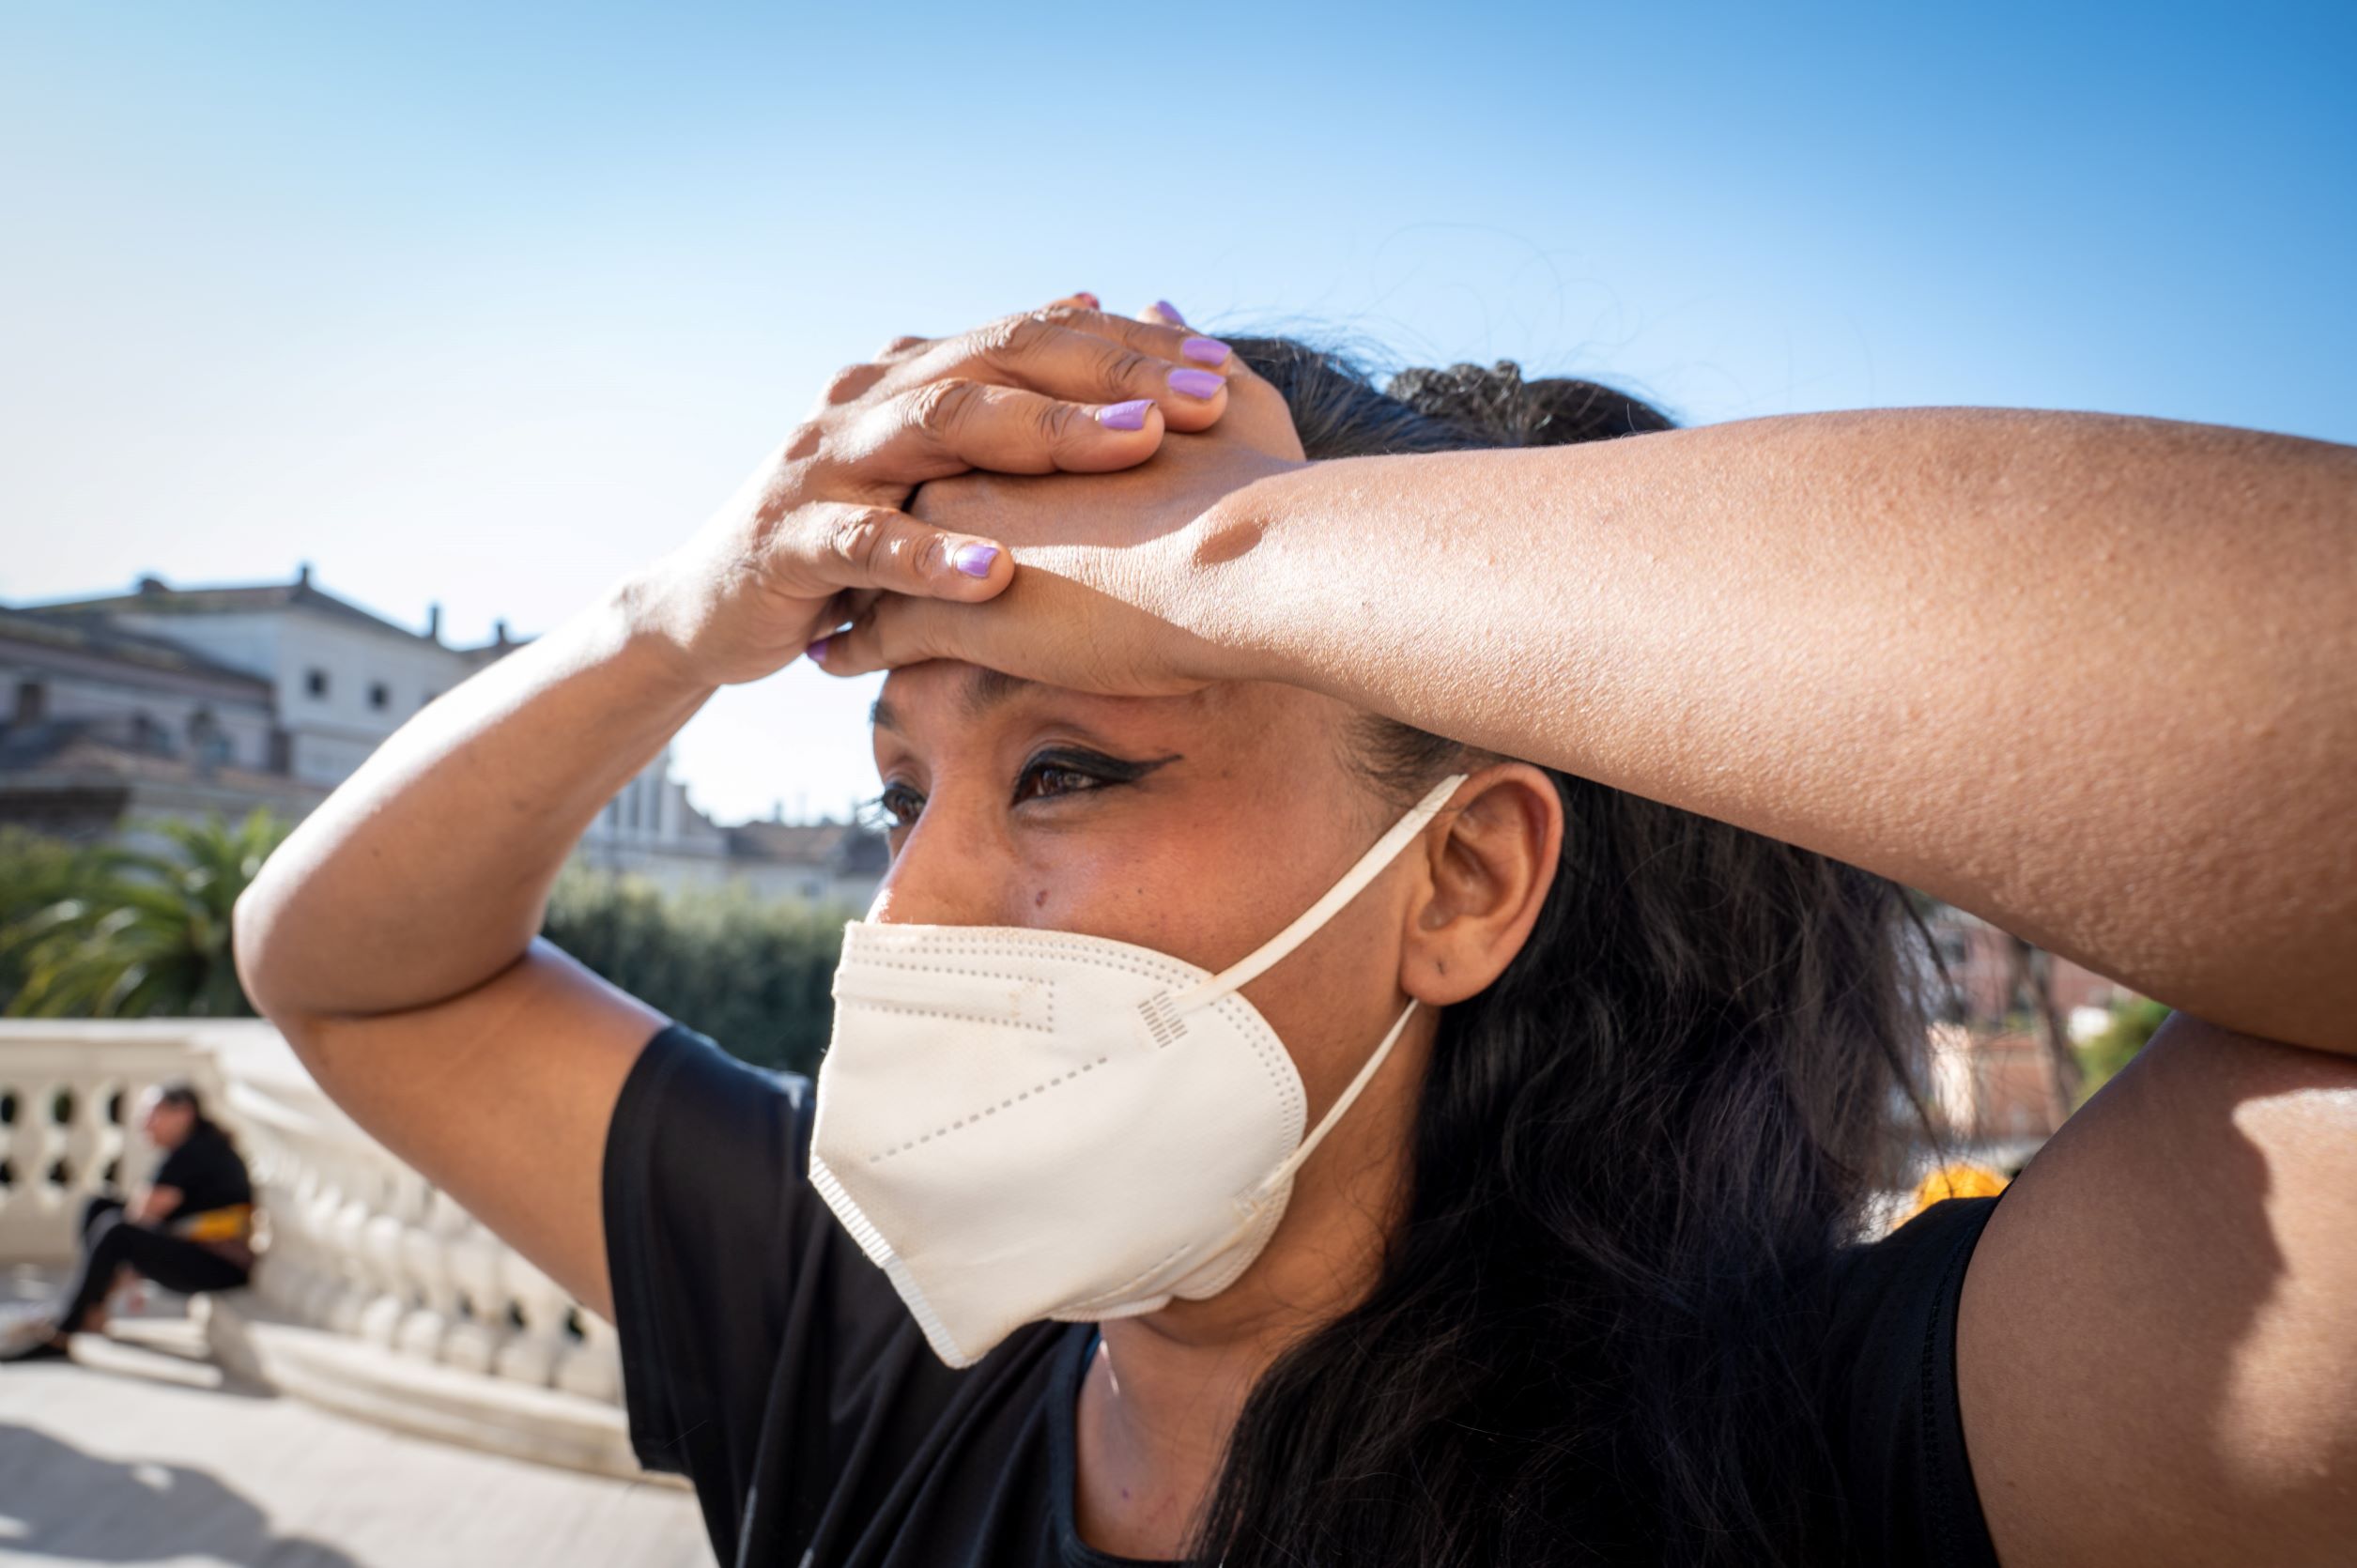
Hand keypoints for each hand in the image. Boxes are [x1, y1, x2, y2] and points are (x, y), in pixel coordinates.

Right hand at [628, 299, 1242, 685]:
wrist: (714, 605)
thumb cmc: (852, 535)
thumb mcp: (933, 460)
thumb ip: (1003, 388)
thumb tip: (1089, 301)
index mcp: (915, 377)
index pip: (1035, 336)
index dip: (1131, 348)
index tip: (1225, 367)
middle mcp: (872, 399)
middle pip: (1001, 360)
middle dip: (1109, 377)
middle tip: (1204, 397)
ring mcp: (828, 463)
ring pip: (942, 428)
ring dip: (1043, 436)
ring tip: (1132, 450)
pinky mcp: (792, 541)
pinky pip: (868, 543)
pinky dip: (931, 556)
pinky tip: (997, 573)